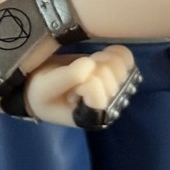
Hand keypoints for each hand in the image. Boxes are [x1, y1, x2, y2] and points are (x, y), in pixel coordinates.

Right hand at [22, 46, 137, 127]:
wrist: (43, 87)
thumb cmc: (42, 92)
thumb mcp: (46, 88)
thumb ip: (69, 78)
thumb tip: (91, 64)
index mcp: (90, 116)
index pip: (95, 89)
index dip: (81, 82)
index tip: (69, 90)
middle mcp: (107, 105)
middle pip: (107, 76)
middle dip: (89, 70)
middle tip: (74, 77)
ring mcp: (114, 89)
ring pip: (120, 65)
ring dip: (99, 60)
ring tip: (86, 67)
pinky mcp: (117, 74)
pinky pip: (126, 57)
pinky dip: (115, 52)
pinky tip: (101, 55)